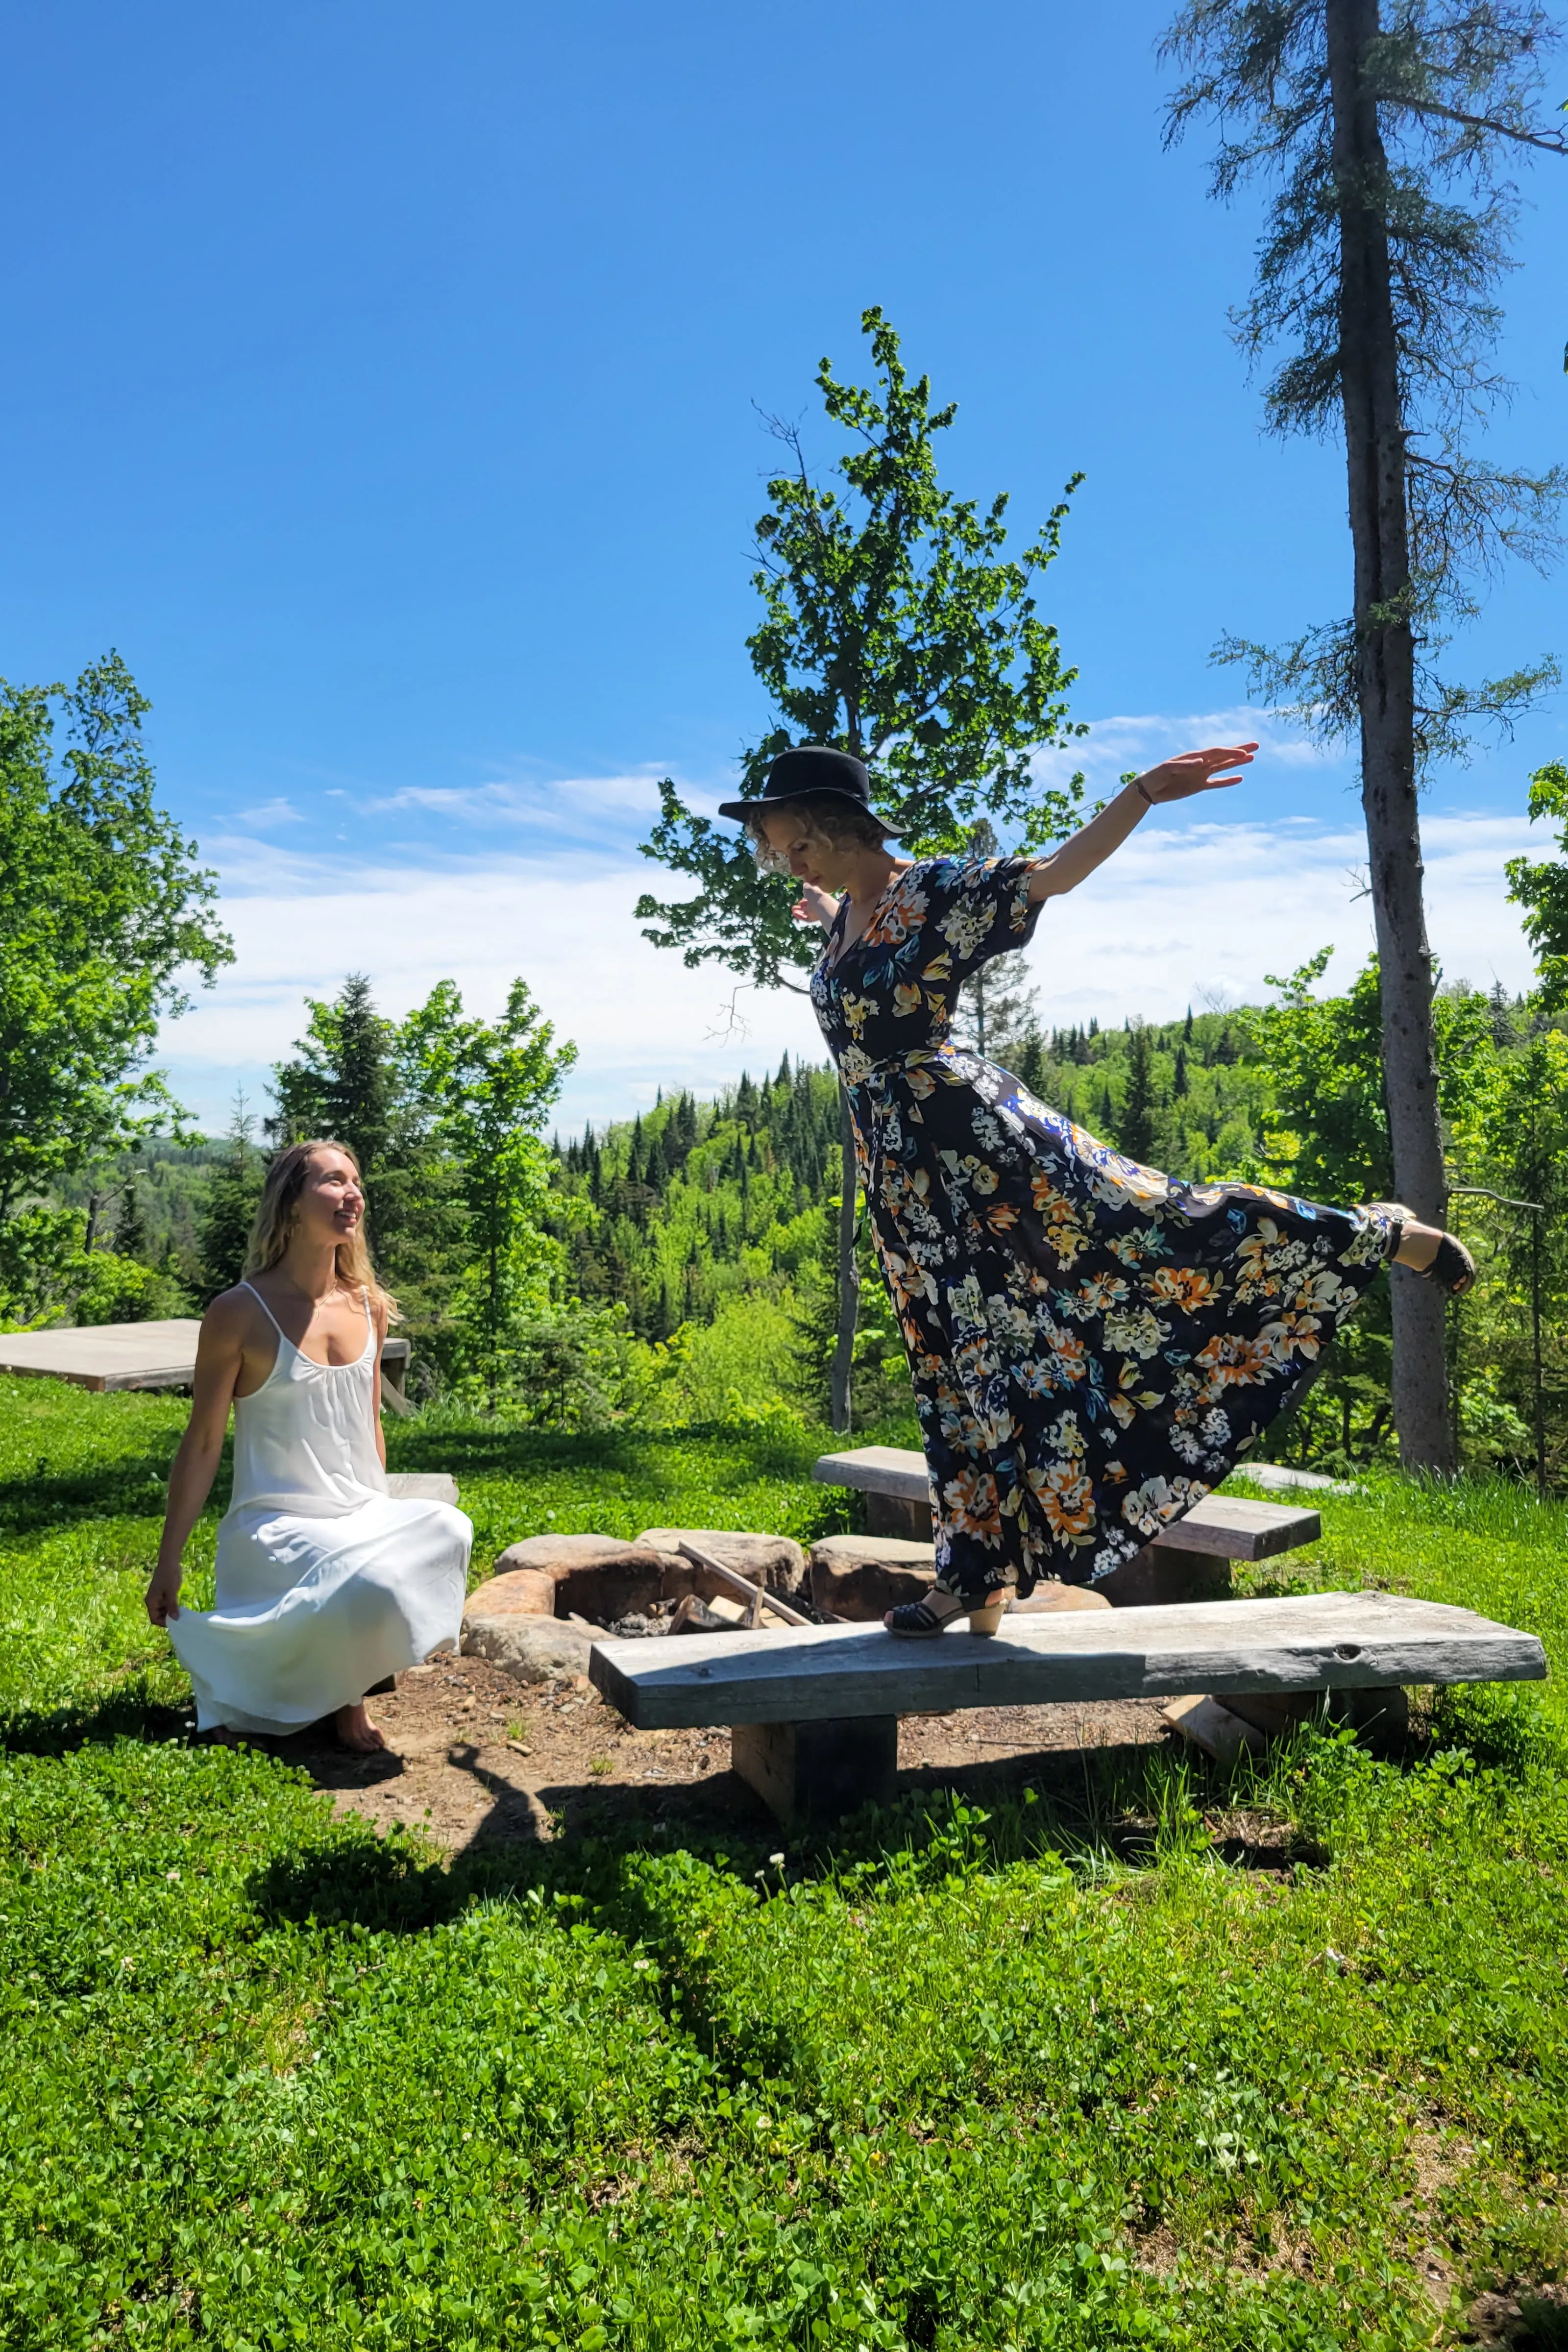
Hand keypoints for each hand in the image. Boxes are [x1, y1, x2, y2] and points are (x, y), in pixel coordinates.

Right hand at [145, 1562, 182, 1626]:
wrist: (169, 1562)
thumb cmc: (169, 1576)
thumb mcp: (171, 1592)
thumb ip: (172, 1606)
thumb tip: (175, 1619)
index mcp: (151, 1602)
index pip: (154, 1619)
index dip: (163, 1623)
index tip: (175, 1623)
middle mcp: (152, 1601)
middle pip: (158, 1616)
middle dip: (168, 1618)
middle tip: (179, 1618)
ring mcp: (157, 1598)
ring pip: (163, 1611)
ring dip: (170, 1613)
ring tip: (180, 1613)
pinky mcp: (163, 1595)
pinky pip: (166, 1605)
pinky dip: (172, 1607)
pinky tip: (179, 1607)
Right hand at [791, 884, 839, 928]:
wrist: (822, 906)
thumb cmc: (815, 895)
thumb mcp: (809, 888)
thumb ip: (806, 886)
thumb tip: (805, 884)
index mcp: (818, 897)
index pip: (811, 898)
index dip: (805, 900)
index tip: (800, 901)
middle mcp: (818, 905)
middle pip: (808, 907)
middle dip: (801, 907)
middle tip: (794, 907)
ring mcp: (817, 912)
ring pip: (807, 913)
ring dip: (799, 912)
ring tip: (793, 911)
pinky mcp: (815, 918)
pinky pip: (807, 918)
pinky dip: (800, 916)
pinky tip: (794, 914)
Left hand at [1133, 742, 1257, 804]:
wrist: (1150, 789)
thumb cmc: (1157, 775)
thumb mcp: (1168, 769)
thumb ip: (1184, 765)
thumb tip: (1201, 761)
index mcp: (1194, 756)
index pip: (1216, 752)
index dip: (1230, 752)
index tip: (1243, 753)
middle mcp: (1201, 763)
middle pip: (1224, 756)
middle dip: (1240, 751)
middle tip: (1257, 746)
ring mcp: (1201, 774)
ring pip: (1224, 767)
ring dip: (1237, 763)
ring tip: (1252, 758)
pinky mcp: (1199, 786)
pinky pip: (1217, 783)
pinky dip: (1228, 781)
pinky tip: (1240, 778)